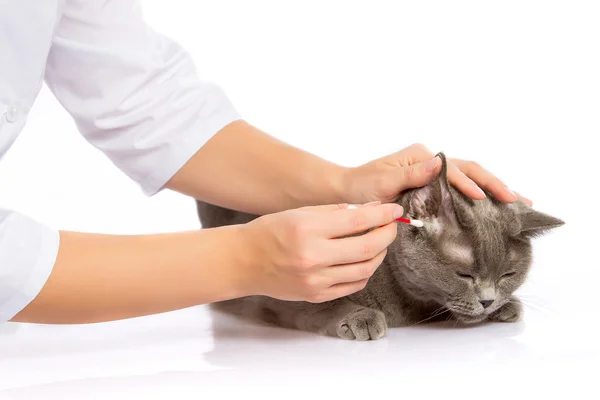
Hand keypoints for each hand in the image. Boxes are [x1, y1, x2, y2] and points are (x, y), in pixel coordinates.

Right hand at [237, 202, 401, 302]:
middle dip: (387, 234)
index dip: (382, 214)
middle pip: (367, 247)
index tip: (395, 210)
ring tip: (379, 241)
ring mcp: (315, 280)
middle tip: (392, 225)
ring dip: (379, 253)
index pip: (357, 220)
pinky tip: (363, 259)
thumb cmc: (271, 231)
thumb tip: (372, 208)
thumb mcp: (301, 213)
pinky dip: (364, 271)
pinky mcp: (316, 295)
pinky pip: (352, 285)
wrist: (243, 262)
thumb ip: (337, 211)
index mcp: (308, 229)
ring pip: (365, 269)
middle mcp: (312, 257)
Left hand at [344, 143, 531, 205]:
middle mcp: (431, 161)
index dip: (468, 185)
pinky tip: (495, 207)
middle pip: (470, 170)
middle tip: (520, 201)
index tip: (482, 199)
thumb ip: (410, 174)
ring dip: (494, 188)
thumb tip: (438, 162)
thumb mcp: (383, 180)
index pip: (452, 170)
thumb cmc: (363, 186)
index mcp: (421, 156)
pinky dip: (481, 195)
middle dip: (495, 184)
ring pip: (471, 177)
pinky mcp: (433, 185)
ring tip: (520, 203)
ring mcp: (433, 172)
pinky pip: (461, 188)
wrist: (349, 191)